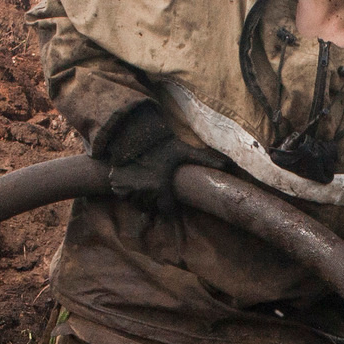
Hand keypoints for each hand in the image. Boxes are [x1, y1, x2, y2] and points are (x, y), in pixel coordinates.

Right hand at [101, 101, 227, 211]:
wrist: (132, 133)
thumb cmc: (160, 144)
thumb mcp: (183, 150)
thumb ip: (205, 159)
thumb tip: (228, 164)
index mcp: (161, 186)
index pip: (166, 210)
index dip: (168, 206)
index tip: (168, 199)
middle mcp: (145, 191)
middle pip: (151, 207)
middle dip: (154, 200)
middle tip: (156, 186)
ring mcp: (129, 189)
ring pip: (137, 203)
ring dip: (140, 197)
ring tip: (145, 182)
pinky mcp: (116, 185)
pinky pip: (123, 197)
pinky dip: (126, 192)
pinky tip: (133, 179)